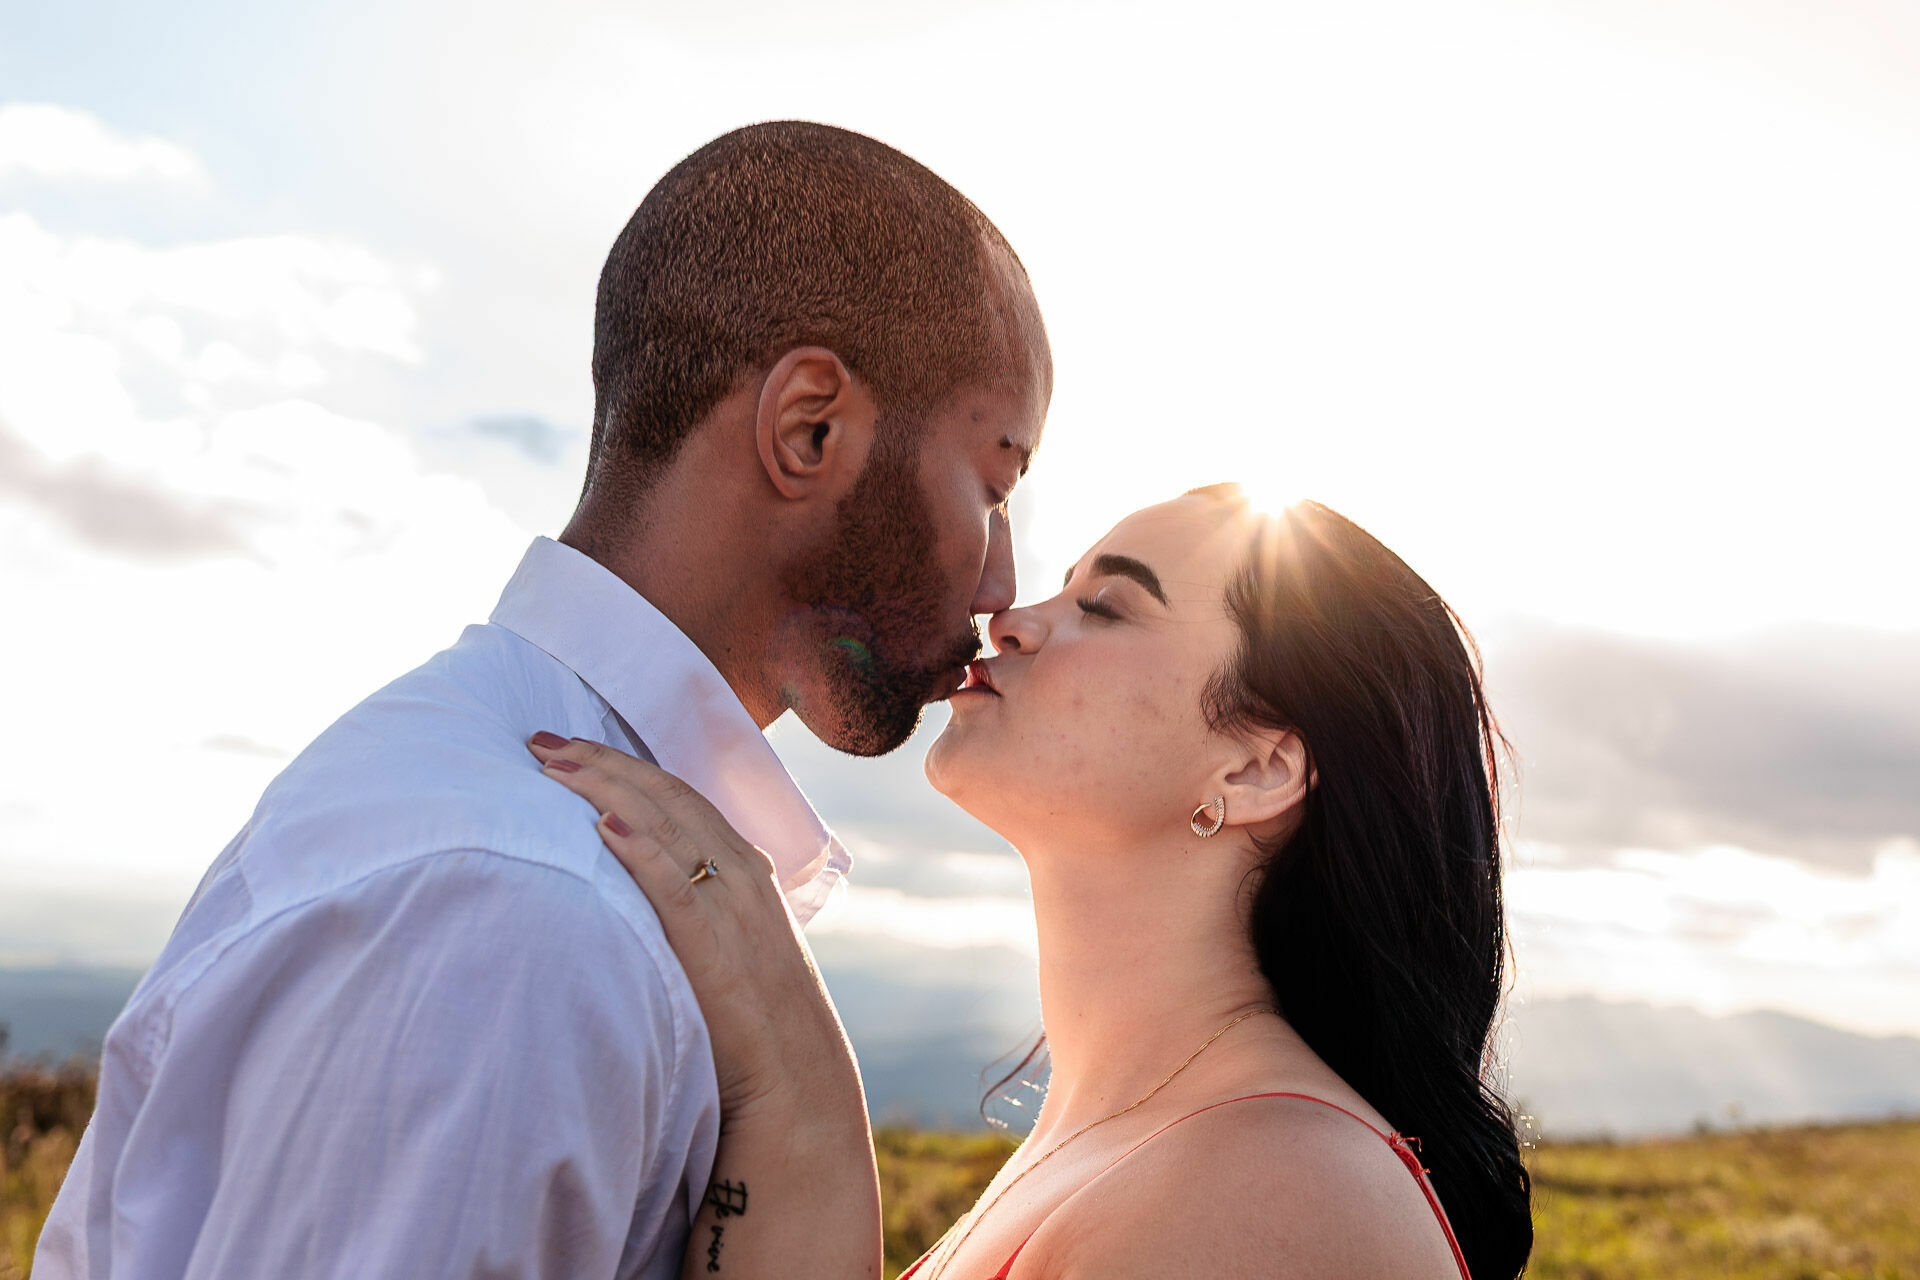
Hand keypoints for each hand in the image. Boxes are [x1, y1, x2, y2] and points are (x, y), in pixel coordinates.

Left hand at [526, 733, 861, 1122]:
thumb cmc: (755, 1022)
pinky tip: (601, 824)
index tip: (573, 748)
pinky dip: (638, 849)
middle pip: (664, 795)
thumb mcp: (734, 948)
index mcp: (745, 870)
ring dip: (604, 788)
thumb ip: (699, 911)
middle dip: (601, 762)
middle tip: (541, 739)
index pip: (678, 795)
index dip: (623, 766)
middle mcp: (740, 874)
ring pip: (663, 823)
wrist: (795, 1077)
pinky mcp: (713, 943)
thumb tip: (647, 893)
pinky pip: (671, 882)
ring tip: (552, 765)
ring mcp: (729, 905)